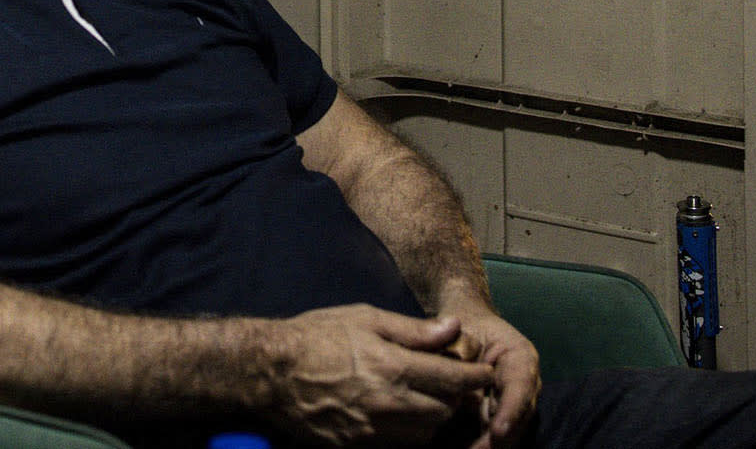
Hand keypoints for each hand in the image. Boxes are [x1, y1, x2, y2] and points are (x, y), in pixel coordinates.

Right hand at [267, 305, 498, 446]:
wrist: (271, 372)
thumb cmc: (316, 336)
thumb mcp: (365, 318)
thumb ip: (414, 330)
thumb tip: (454, 329)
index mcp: (394, 366)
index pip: (453, 380)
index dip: (475, 377)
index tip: (483, 373)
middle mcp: (389, 403)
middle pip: (445, 412)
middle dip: (454, 399)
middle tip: (451, 384)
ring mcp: (374, 430)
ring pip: (425, 434)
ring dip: (432, 418)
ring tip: (423, 399)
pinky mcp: (358, 446)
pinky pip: (398, 446)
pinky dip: (407, 433)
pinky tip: (399, 415)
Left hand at [433, 297, 540, 448]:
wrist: (466, 325)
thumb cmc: (463, 325)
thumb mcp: (460, 332)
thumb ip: (460, 356)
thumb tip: (455, 382)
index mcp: (521, 358)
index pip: (520, 387)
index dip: (510, 411)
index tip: (497, 431)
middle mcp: (525, 385)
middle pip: (518, 418)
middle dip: (497, 440)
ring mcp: (515, 403)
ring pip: (509, 432)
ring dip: (488, 445)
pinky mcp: (498, 416)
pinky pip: (494, 435)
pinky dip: (480, 445)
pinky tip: (462, 448)